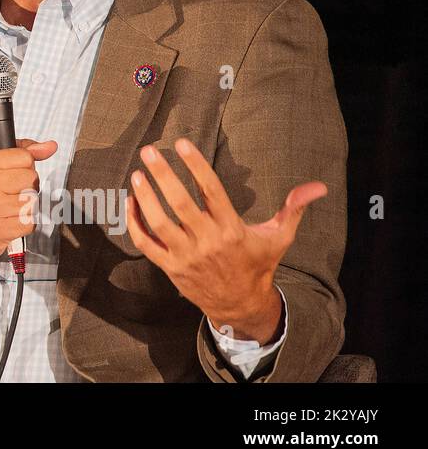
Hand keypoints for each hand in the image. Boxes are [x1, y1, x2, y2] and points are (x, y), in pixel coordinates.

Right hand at [0, 138, 56, 272]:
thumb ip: (21, 153)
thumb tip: (50, 146)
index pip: (24, 157)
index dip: (24, 167)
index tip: (13, 175)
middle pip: (31, 179)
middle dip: (26, 187)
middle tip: (9, 194)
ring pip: (32, 201)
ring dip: (26, 207)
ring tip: (8, 208)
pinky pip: (29, 222)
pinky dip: (24, 224)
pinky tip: (9, 221)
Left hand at [126, 137, 326, 343]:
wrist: (241, 305)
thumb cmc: (258, 264)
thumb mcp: (279, 237)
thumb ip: (294, 209)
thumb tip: (319, 186)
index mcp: (232, 230)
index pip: (211, 191)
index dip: (195, 165)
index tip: (180, 143)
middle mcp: (208, 242)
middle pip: (180, 204)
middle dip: (162, 175)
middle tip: (148, 151)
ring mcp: (186, 256)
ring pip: (159, 224)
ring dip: (145, 197)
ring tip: (136, 174)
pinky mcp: (170, 268)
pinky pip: (146, 244)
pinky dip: (135, 223)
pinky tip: (130, 201)